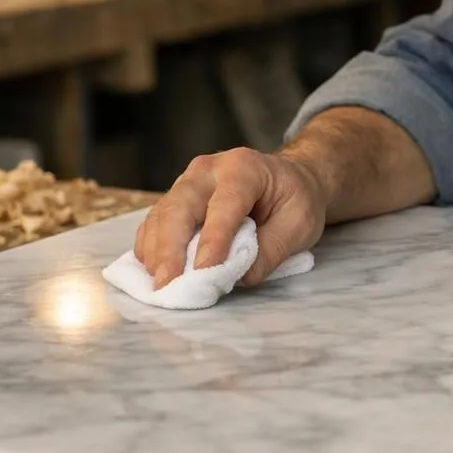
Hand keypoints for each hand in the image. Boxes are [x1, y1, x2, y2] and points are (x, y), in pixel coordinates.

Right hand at [133, 147, 327, 289]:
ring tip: (159, 283)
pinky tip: (153, 270)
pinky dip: (151, 247)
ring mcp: (187, 183)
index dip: (213, 239)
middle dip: (170, 248)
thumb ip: (272, 250)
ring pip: (162, 215)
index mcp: (244, 168)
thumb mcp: (301, 223)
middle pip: (180, 206)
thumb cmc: (295, 198)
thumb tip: (239, 277)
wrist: (287, 178)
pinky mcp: (176, 199)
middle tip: (167, 283)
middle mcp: (209, 170)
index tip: (204, 270)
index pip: (224, 205)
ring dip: (156, 251)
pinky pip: (156, 222)